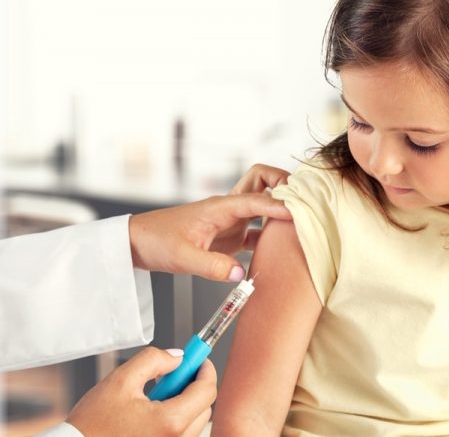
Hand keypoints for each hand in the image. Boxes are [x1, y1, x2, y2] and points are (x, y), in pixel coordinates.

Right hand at [66, 347, 216, 436]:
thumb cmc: (91, 425)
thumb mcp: (121, 380)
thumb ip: (154, 360)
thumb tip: (177, 357)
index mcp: (170, 422)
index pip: (207, 391)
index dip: (204, 370)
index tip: (198, 359)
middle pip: (204, 407)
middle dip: (193, 385)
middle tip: (173, 374)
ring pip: (194, 422)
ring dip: (184, 403)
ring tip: (155, 396)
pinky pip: (181, 434)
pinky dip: (175, 419)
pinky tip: (151, 412)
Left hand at [129, 164, 290, 280]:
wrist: (137, 243)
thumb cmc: (156, 241)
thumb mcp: (182, 257)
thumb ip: (212, 266)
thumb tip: (240, 274)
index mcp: (220, 207)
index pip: (257, 199)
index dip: (280, 205)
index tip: (299, 213)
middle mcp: (229, 208)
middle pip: (263, 180)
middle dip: (284, 183)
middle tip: (303, 199)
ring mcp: (231, 220)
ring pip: (264, 202)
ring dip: (281, 205)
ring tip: (302, 219)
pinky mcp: (230, 235)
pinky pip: (258, 228)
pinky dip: (273, 232)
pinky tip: (283, 247)